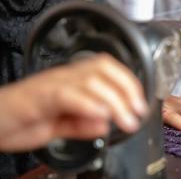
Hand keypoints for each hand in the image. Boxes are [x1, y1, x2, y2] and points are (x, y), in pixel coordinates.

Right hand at [0, 54, 147, 151]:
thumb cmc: (24, 120)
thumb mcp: (60, 126)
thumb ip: (82, 124)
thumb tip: (106, 123)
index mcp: (71, 81)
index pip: (107, 68)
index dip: (128, 82)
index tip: (140, 104)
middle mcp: (64, 77)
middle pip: (103, 69)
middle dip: (128, 89)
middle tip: (138, 112)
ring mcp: (52, 84)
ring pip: (90, 80)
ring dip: (115, 101)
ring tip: (127, 120)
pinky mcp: (39, 96)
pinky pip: (67, 94)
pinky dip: (88, 104)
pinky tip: (102, 117)